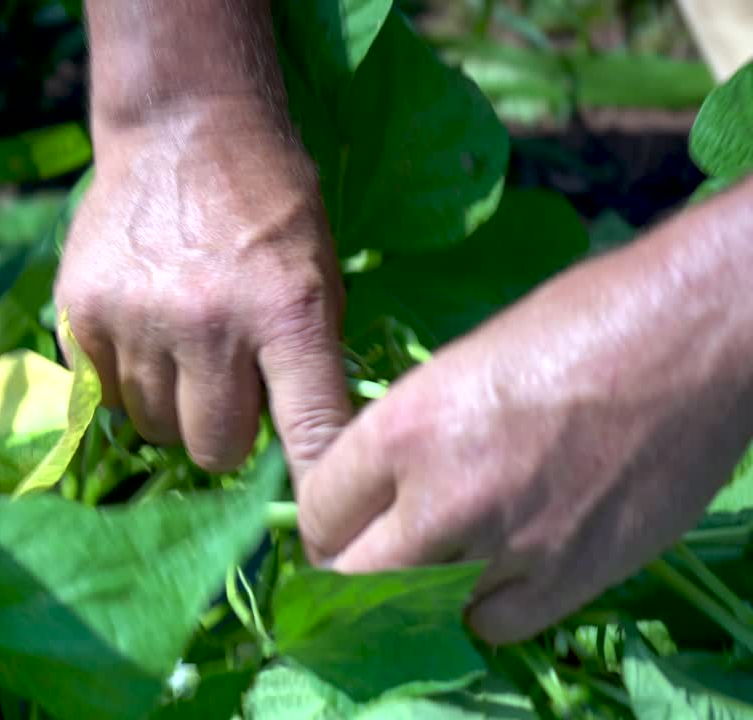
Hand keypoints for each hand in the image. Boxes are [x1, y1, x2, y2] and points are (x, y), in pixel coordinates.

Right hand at [54, 105, 351, 477]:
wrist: (182, 128)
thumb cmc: (268, 204)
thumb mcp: (319, 272)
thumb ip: (309, 360)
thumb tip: (297, 451)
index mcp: (288, 312)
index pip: (311, 433)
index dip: (315, 490)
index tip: (320, 534)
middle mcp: (210, 323)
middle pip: (215, 448)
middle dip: (225, 432)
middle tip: (229, 386)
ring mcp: (137, 319)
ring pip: (154, 427)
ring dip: (172, 406)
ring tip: (182, 351)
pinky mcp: (81, 312)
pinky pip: (101, 395)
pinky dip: (122, 382)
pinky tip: (140, 335)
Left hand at [296, 182, 752, 643]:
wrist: (692, 337)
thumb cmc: (575, 323)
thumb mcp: (455, 366)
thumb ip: (404, 435)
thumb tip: (375, 485)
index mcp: (402, 430)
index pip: (318, 510)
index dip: (324, 516)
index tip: (338, 517)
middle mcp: (444, 499)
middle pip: (353, 575)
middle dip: (349, 567)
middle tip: (368, 552)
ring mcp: (510, 547)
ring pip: (418, 606)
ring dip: (416, 586)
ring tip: (437, 556)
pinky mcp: (573, 577)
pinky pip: (494, 624)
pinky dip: (484, 606)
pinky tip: (496, 573)